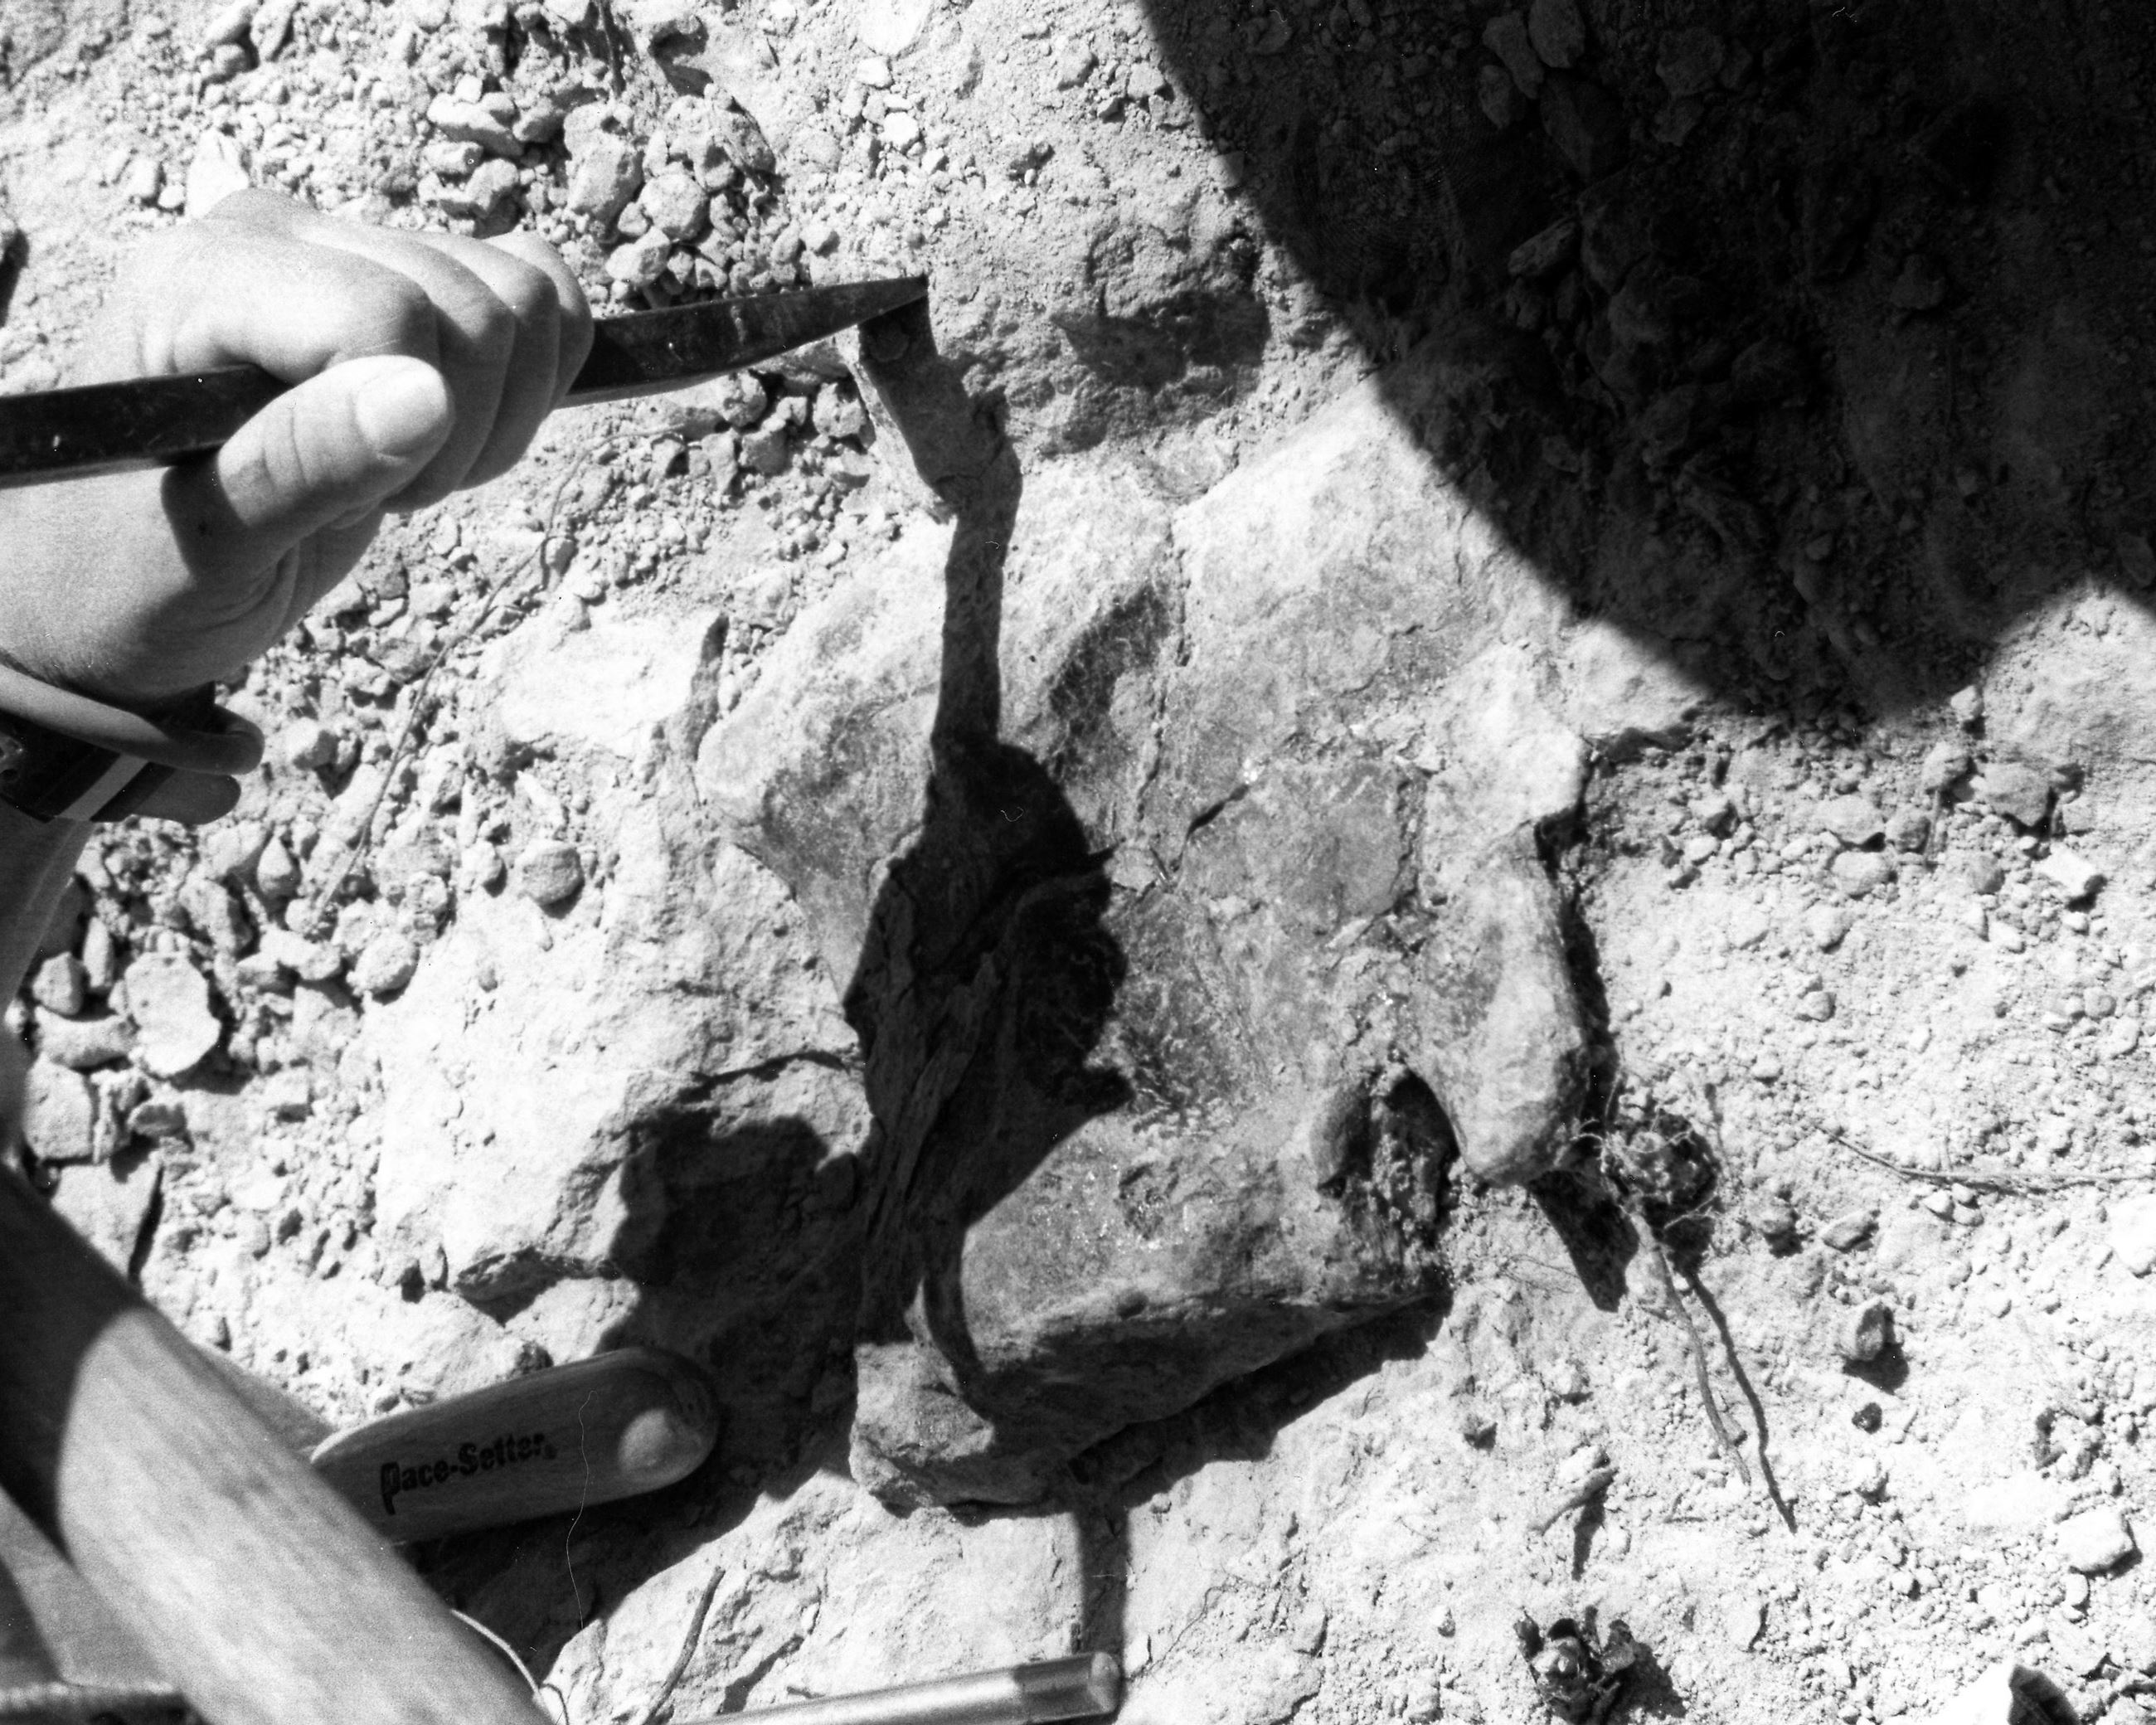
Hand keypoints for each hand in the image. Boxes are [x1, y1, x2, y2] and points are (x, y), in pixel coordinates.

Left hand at [0, 190, 592, 706]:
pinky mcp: (406, 274)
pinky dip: (539, 373)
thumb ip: (305, 464)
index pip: (390, 313)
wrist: (132, 577)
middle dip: (467, 430)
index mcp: (203, 280)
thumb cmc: (141, 570)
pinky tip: (465, 429)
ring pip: (524, 295)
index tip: (365, 505)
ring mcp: (348, 247)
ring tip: (413, 468)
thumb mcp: (209, 545)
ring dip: (503, 410)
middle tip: (384, 497)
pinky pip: (536, 287)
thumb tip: (428, 397)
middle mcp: (279, 235)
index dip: (419, 427)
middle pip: (475, 304)